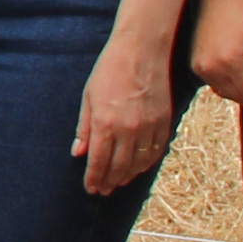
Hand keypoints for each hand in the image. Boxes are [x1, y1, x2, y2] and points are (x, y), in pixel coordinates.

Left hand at [73, 37, 176, 194]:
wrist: (141, 51)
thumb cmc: (109, 71)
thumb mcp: (88, 98)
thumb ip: (84, 128)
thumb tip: (78, 152)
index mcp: (105, 124)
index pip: (98, 162)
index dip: (94, 178)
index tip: (91, 189)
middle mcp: (128, 130)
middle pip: (119, 167)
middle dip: (109, 181)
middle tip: (103, 190)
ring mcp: (149, 127)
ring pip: (139, 163)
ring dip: (127, 176)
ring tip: (118, 182)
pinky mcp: (164, 122)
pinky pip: (156, 151)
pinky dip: (146, 163)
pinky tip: (138, 168)